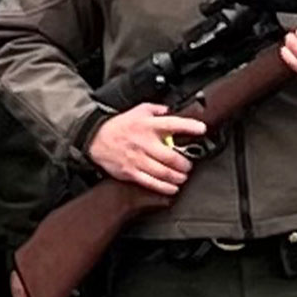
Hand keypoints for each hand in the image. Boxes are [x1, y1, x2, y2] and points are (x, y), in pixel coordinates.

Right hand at [87, 103, 204, 195]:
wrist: (94, 138)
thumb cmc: (118, 126)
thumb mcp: (137, 111)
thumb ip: (156, 109)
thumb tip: (171, 110)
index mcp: (147, 125)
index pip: (172, 124)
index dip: (190, 126)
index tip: (201, 129)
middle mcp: (144, 143)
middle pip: (172, 157)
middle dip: (185, 164)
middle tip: (188, 165)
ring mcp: (137, 159)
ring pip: (164, 172)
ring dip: (178, 176)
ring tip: (181, 176)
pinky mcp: (130, 172)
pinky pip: (151, 183)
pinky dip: (165, 187)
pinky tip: (172, 187)